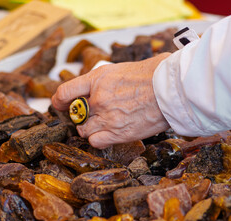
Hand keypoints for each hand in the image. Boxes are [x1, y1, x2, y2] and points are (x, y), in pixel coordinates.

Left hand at [52, 53, 170, 148]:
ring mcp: (107, 117)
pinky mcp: (118, 134)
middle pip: (75, 114)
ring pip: (84, 130)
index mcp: (98, 79)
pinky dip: (98, 140)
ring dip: (90, 129)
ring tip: (104, 124)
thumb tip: (92, 89)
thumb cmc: (152, 76)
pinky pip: (95, 142)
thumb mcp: (121, 69)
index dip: (59, 100)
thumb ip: (103, 81)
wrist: (172, 89)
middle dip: (81, 116)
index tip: (58, 104)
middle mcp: (98, 98)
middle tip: (91, 115)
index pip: (66, 91)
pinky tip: (107, 134)